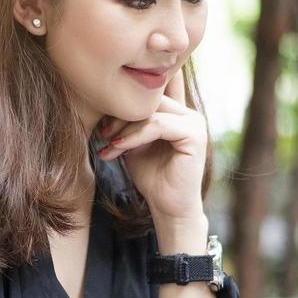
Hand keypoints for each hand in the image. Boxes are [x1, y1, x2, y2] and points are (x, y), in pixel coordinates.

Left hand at [96, 69, 206, 224]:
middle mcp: (189, 114)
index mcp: (178, 112)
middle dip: (121, 114)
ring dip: (124, 127)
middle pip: (149, 98)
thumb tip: (106, 99)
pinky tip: (118, 147)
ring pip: (151, 111)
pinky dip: (134, 136)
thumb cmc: (152, 177)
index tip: (104, 119)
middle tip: (103, 133)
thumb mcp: (135, 143)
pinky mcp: (194, 135)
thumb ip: (129, 122)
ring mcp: (195, 123)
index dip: (126, 99)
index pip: (153, 91)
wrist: (167, 207)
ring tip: (108, 145)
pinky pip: (158, 126)